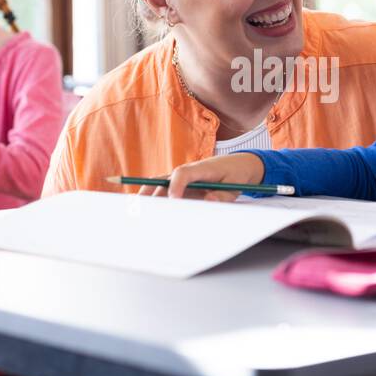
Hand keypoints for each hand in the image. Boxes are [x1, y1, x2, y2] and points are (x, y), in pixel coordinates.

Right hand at [137, 151, 265, 200]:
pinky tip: (145, 209)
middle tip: (140, 207)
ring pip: (160, 184)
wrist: (240, 165)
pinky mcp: (183, 184)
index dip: (175, 186)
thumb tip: (207, 201)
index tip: (173, 200)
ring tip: (135, 210)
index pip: (183, 173)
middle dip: (151, 191)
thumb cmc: (237, 175)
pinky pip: (164, 189)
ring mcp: (183, 177)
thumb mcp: (235, 187)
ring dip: (147, 195)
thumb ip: (222, 195)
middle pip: (164, 178)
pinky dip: (154, 198)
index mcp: (202, 168)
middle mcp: (188, 171)